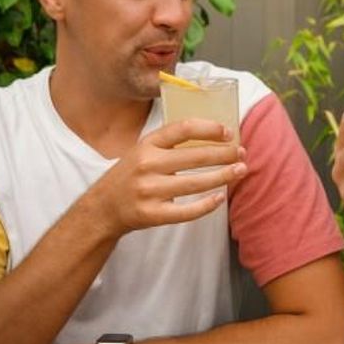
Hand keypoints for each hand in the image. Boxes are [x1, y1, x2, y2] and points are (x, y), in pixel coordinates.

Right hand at [93, 118, 246, 240]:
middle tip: (241, 154)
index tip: (229, 132)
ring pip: (196, 184)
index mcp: (147, 144)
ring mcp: (149, 191)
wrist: (102, 207)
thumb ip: (170, 143)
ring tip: (240, 171)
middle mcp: (147, 165)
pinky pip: (187, 211)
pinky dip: (207, 204)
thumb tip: (214, 136)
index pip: (183, 129)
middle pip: (195, 157)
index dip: (209, 129)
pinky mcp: (153, 214)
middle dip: (224, 154)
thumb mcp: (143, 150)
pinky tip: (220, 197)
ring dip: (223, 177)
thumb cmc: (131, 175)